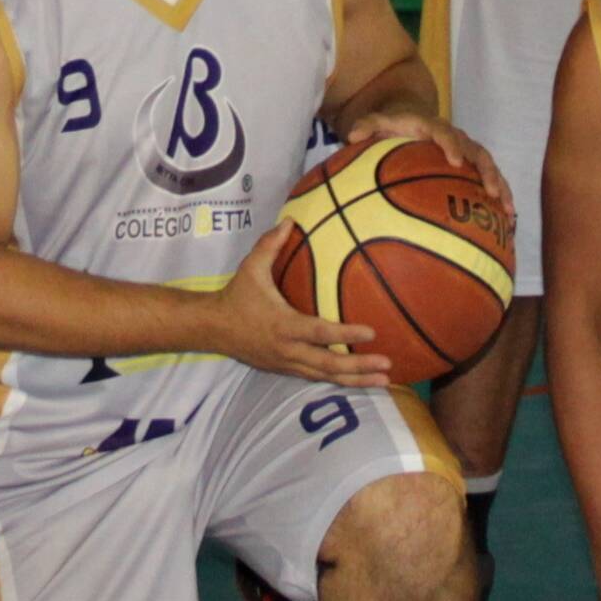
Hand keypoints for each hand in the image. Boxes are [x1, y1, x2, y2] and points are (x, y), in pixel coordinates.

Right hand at [210, 219, 387, 386]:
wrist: (213, 328)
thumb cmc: (236, 296)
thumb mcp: (250, 268)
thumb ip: (270, 244)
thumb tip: (290, 219)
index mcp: (283, 325)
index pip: (319, 332)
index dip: (346, 334)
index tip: (372, 332)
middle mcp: (288, 349)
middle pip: (328, 364)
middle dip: (359, 367)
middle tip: (387, 363)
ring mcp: (287, 363)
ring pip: (326, 377)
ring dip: (356, 380)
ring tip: (384, 379)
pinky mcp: (286, 370)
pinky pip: (317, 378)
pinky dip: (340, 380)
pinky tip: (361, 379)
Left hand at [341, 108, 516, 225]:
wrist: (413, 118)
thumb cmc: (394, 126)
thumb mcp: (378, 122)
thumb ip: (366, 126)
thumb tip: (352, 137)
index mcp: (434, 128)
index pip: (446, 134)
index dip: (452, 146)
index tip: (455, 161)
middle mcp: (457, 139)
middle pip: (478, 153)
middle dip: (487, 173)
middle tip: (492, 192)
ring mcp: (468, 153)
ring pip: (490, 169)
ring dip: (501, 189)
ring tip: (509, 212)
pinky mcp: (472, 166)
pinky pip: (489, 181)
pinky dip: (500, 200)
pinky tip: (505, 224)